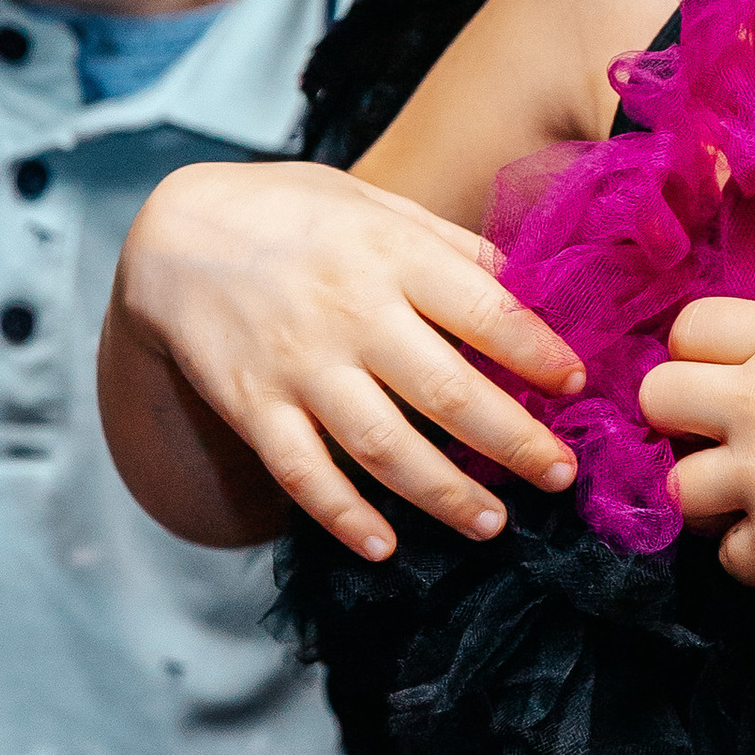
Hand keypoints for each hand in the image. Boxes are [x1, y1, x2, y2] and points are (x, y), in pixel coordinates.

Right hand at [112, 156, 583, 554]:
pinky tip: (384, 546)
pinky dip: (341, 515)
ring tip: (492, 524)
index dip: (536, 352)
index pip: (482, 310)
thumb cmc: (298, 217)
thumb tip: (534, 286)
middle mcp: (349, 313)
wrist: (175, 234)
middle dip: (513, 441)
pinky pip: (301, 473)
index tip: (578, 385)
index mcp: (391, 256)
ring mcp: (299, 365)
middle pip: (445, 391)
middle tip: (560, 476)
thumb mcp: (378, 207)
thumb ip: (452, 247)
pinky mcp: (254, 406)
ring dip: (442, 493)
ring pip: (381, 444)